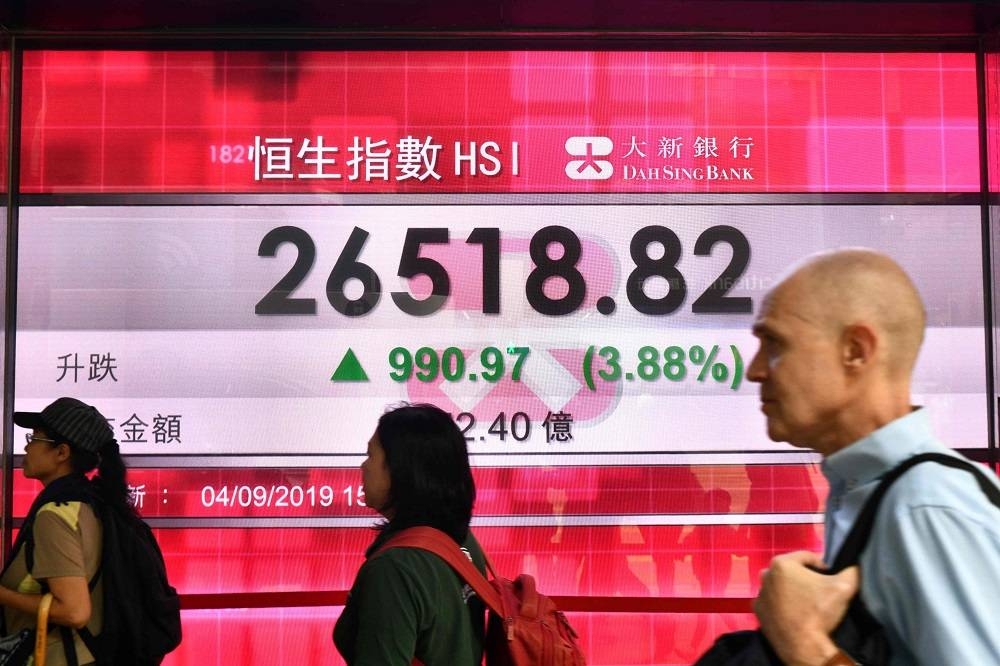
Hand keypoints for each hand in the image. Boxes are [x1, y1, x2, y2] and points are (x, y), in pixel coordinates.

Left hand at [754, 551, 859, 665]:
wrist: (803, 646)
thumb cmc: (820, 611)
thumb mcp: (844, 586)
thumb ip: (851, 570)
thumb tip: (854, 565)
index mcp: (782, 563)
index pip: (807, 557)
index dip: (821, 566)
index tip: (829, 578)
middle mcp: (766, 574)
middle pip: (791, 570)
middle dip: (805, 577)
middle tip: (819, 591)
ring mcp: (760, 593)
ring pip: (780, 585)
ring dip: (792, 589)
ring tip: (807, 603)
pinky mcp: (758, 610)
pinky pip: (773, 601)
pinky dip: (782, 604)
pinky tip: (794, 612)